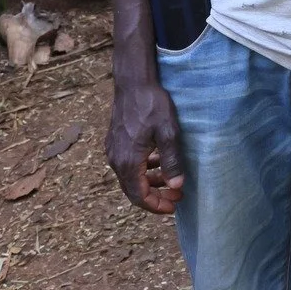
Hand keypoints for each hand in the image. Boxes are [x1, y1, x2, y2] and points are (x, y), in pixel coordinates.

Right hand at [107, 78, 185, 213]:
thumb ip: (172, 160)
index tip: (173, 206)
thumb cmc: (152, 105)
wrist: (133, 83)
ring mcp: (114, 151)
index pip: (139, 196)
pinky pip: (128, 164)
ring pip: (131, 177)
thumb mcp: (168, 132)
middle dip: (155, 196)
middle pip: (133, 190)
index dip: (156, 205)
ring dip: (150, 182)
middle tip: (176, 196)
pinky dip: (143, 169)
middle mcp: (117, 160)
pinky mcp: (115, 142)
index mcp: (129, 162)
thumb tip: (176, 185)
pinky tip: (158, 162)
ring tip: (171, 182)